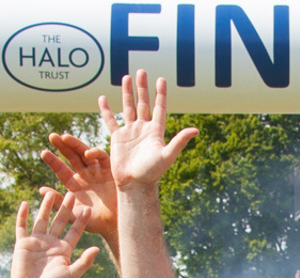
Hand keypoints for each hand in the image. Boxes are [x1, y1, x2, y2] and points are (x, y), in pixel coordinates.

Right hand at [9, 187, 100, 277]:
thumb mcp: (71, 274)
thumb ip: (84, 262)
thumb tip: (97, 248)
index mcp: (64, 249)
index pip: (74, 231)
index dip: (81, 220)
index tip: (89, 208)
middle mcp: (51, 243)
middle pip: (59, 221)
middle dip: (65, 208)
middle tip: (72, 193)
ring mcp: (36, 241)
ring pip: (42, 220)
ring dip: (46, 207)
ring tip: (51, 193)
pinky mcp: (22, 243)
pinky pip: (22, 226)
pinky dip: (23, 215)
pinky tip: (25, 203)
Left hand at [40, 133, 118, 237]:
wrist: (116, 225)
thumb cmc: (95, 222)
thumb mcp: (73, 213)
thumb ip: (59, 201)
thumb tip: (41, 190)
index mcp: (74, 184)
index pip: (61, 169)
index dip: (52, 161)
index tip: (43, 153)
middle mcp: (85, 175)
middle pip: (71, 157)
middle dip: (62, 146)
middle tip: (52, 136)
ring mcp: (97, 172)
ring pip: (85, 153)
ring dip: (75, 144)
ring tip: (65, 137)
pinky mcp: (110, 171)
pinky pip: (102, 158)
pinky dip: (95, 153)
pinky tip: (86, 153)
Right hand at [99, 70, 196, 192]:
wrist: (134, 185)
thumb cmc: (152, 173)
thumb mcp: (167, 155)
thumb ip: (179, 141)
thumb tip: (196, 130)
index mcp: (156, 131)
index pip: (158, 107)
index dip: (160, 94)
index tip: (161, 79)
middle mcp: (143, 129)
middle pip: (143, 103)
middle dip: (142, 87)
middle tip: (141, 71)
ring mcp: (130, 132)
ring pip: (128, 108)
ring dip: (127, 93)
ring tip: (126, 77)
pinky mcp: (117, 138)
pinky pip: (111, 121)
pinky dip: (107, 110)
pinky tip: (103, 98)